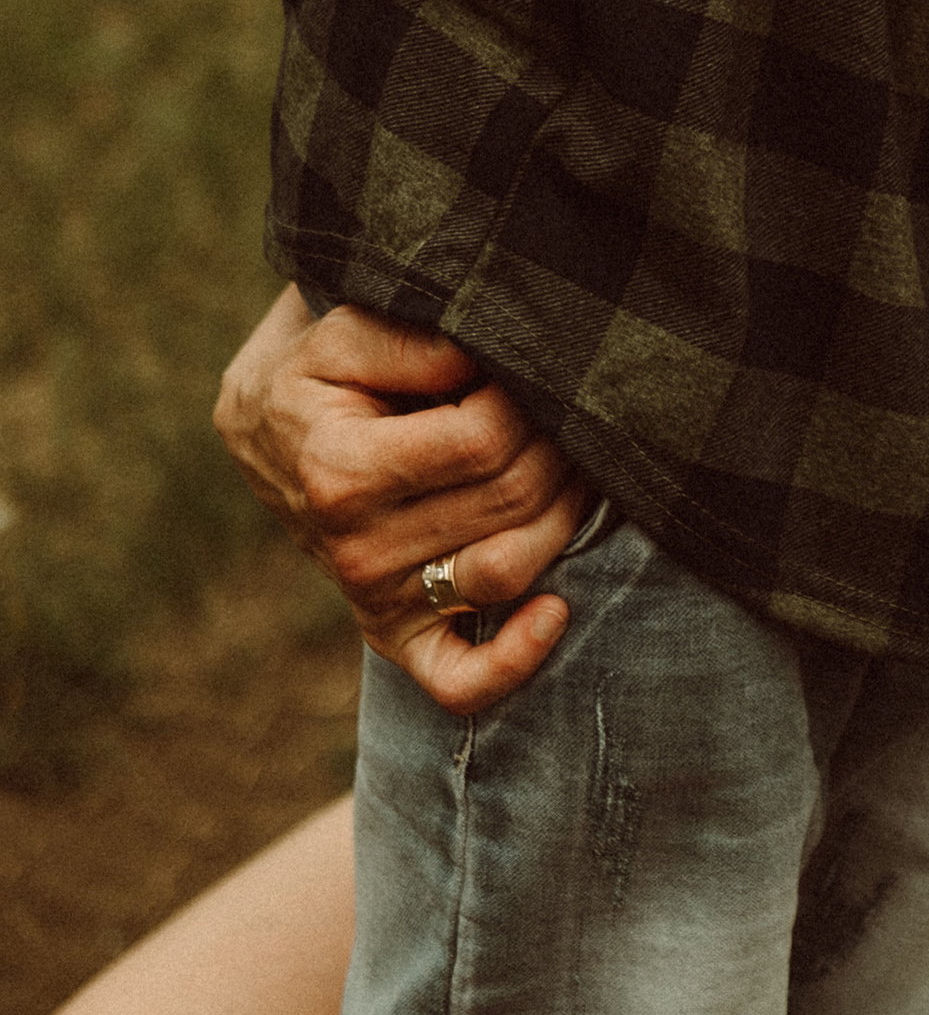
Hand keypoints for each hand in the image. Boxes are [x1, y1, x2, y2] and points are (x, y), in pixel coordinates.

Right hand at [214, 290, 589, 710]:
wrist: (269, 435)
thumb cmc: (321, 376)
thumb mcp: (346, 332)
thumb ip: (415, 341)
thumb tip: (485, 360)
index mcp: (340, 472)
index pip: (484, 439)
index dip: (527, 397)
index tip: (526, 367)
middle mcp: (355, 548)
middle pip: (510, 500)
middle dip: (559, 444)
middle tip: (564, 406)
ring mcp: (374, 599)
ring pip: (507, 571)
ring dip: (565, 514)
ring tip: (573, 464)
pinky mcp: (393, 634)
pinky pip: (459, 682)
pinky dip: (516, 660)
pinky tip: (557, 612)